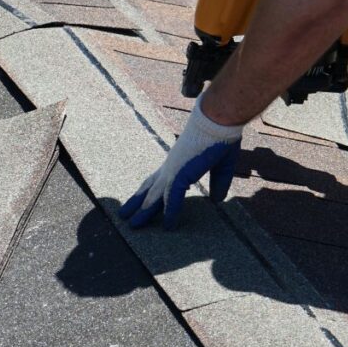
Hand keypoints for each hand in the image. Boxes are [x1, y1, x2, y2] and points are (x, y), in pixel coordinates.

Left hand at [119, 95, 242, 229]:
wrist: (219, 119)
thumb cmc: (221, 136)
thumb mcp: (222, 165)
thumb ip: (218, 183)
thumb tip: (216, 200)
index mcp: (179, 161)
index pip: (160, 179)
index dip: (153, 192)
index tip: (146, 202)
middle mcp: (172, 166)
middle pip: (150, 187)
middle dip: (138, 202)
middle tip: (125, 214)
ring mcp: (174, 170)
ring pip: (154, 195)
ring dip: (143, 211)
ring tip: (131, 225)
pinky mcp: (180, 174)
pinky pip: (172, 199)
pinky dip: (170, 214)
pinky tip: (167, 227)